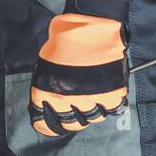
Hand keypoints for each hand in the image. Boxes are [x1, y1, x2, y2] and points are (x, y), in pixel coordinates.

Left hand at [29, 0, 128, 136]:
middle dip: (69, 121)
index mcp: (45, 93)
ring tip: (89, 103)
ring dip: (90, 113)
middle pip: (70, 124)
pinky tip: (105, 97)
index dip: (45, 126)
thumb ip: (45, 87)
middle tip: (71, 116)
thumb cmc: (63, 42)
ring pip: (92, 118)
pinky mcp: (112, 94)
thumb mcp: (44, 66)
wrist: (88, 28)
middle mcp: (67, 100)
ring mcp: (91, 98)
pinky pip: (111, 109)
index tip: (47, 127)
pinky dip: (108, 105)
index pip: (43, 123)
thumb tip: (45, 103)